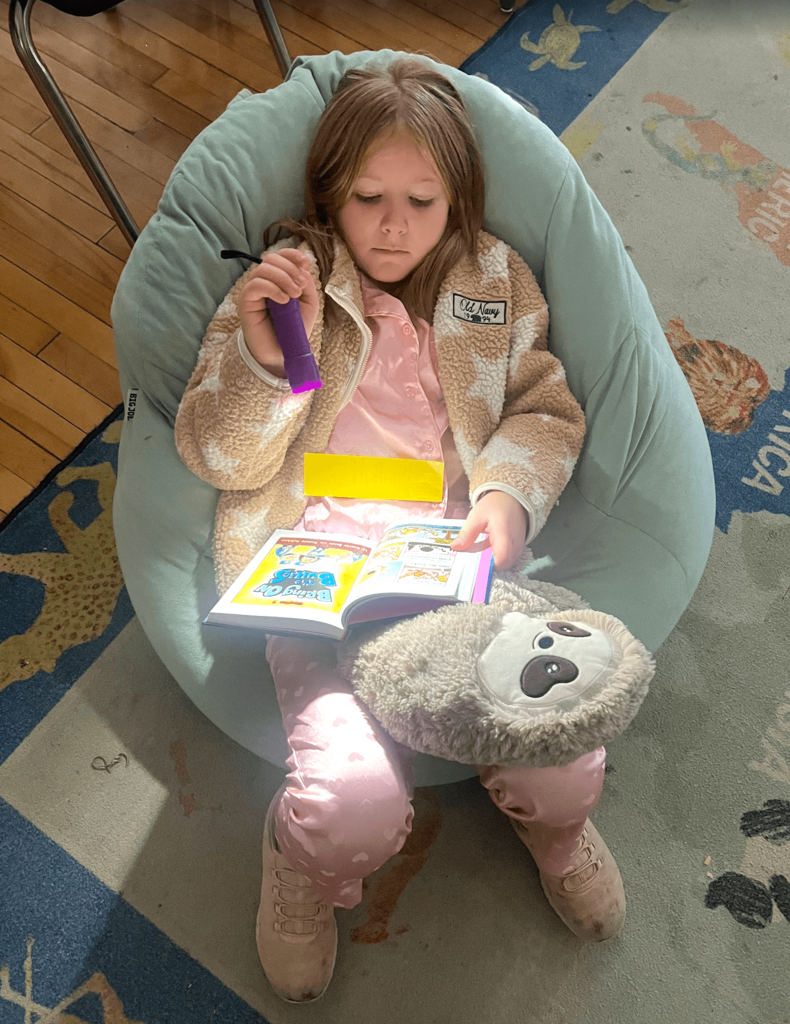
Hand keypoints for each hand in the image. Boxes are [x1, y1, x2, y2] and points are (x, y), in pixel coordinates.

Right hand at [238, 249, 319, 375]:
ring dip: (282, 278)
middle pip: (271, 259)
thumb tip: (303, 267)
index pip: (280, 256)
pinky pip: (255, 285)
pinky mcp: (246, 302)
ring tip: (293, 295)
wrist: (282, 352)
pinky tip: (283, 301)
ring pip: (263, 269)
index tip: (305, 263)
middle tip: (300, 287)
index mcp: (279, 279)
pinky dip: (272, 288)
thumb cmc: (294, 328)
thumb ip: (307, 284)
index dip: (292, 254)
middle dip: (290, 268)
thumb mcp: (309, 304)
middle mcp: (265, 281)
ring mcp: (254, 291)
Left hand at [450, 491, 527, 570]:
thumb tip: (455, 547)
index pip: (500, 561)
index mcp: (504, 536)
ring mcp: (519, 547)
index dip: (487, 566)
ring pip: (506, 564)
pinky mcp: (519, 547)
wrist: (513, 497)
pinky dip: (497, 557)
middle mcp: (515, 544)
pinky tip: (487, 549)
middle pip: (503, 566)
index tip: (473, 563)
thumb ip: (467, 533)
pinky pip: (509, 558)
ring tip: (479, 552)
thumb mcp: (477, 516)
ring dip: (492, 561)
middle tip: (473, 558)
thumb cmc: (495, 505)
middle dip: (487, 565)